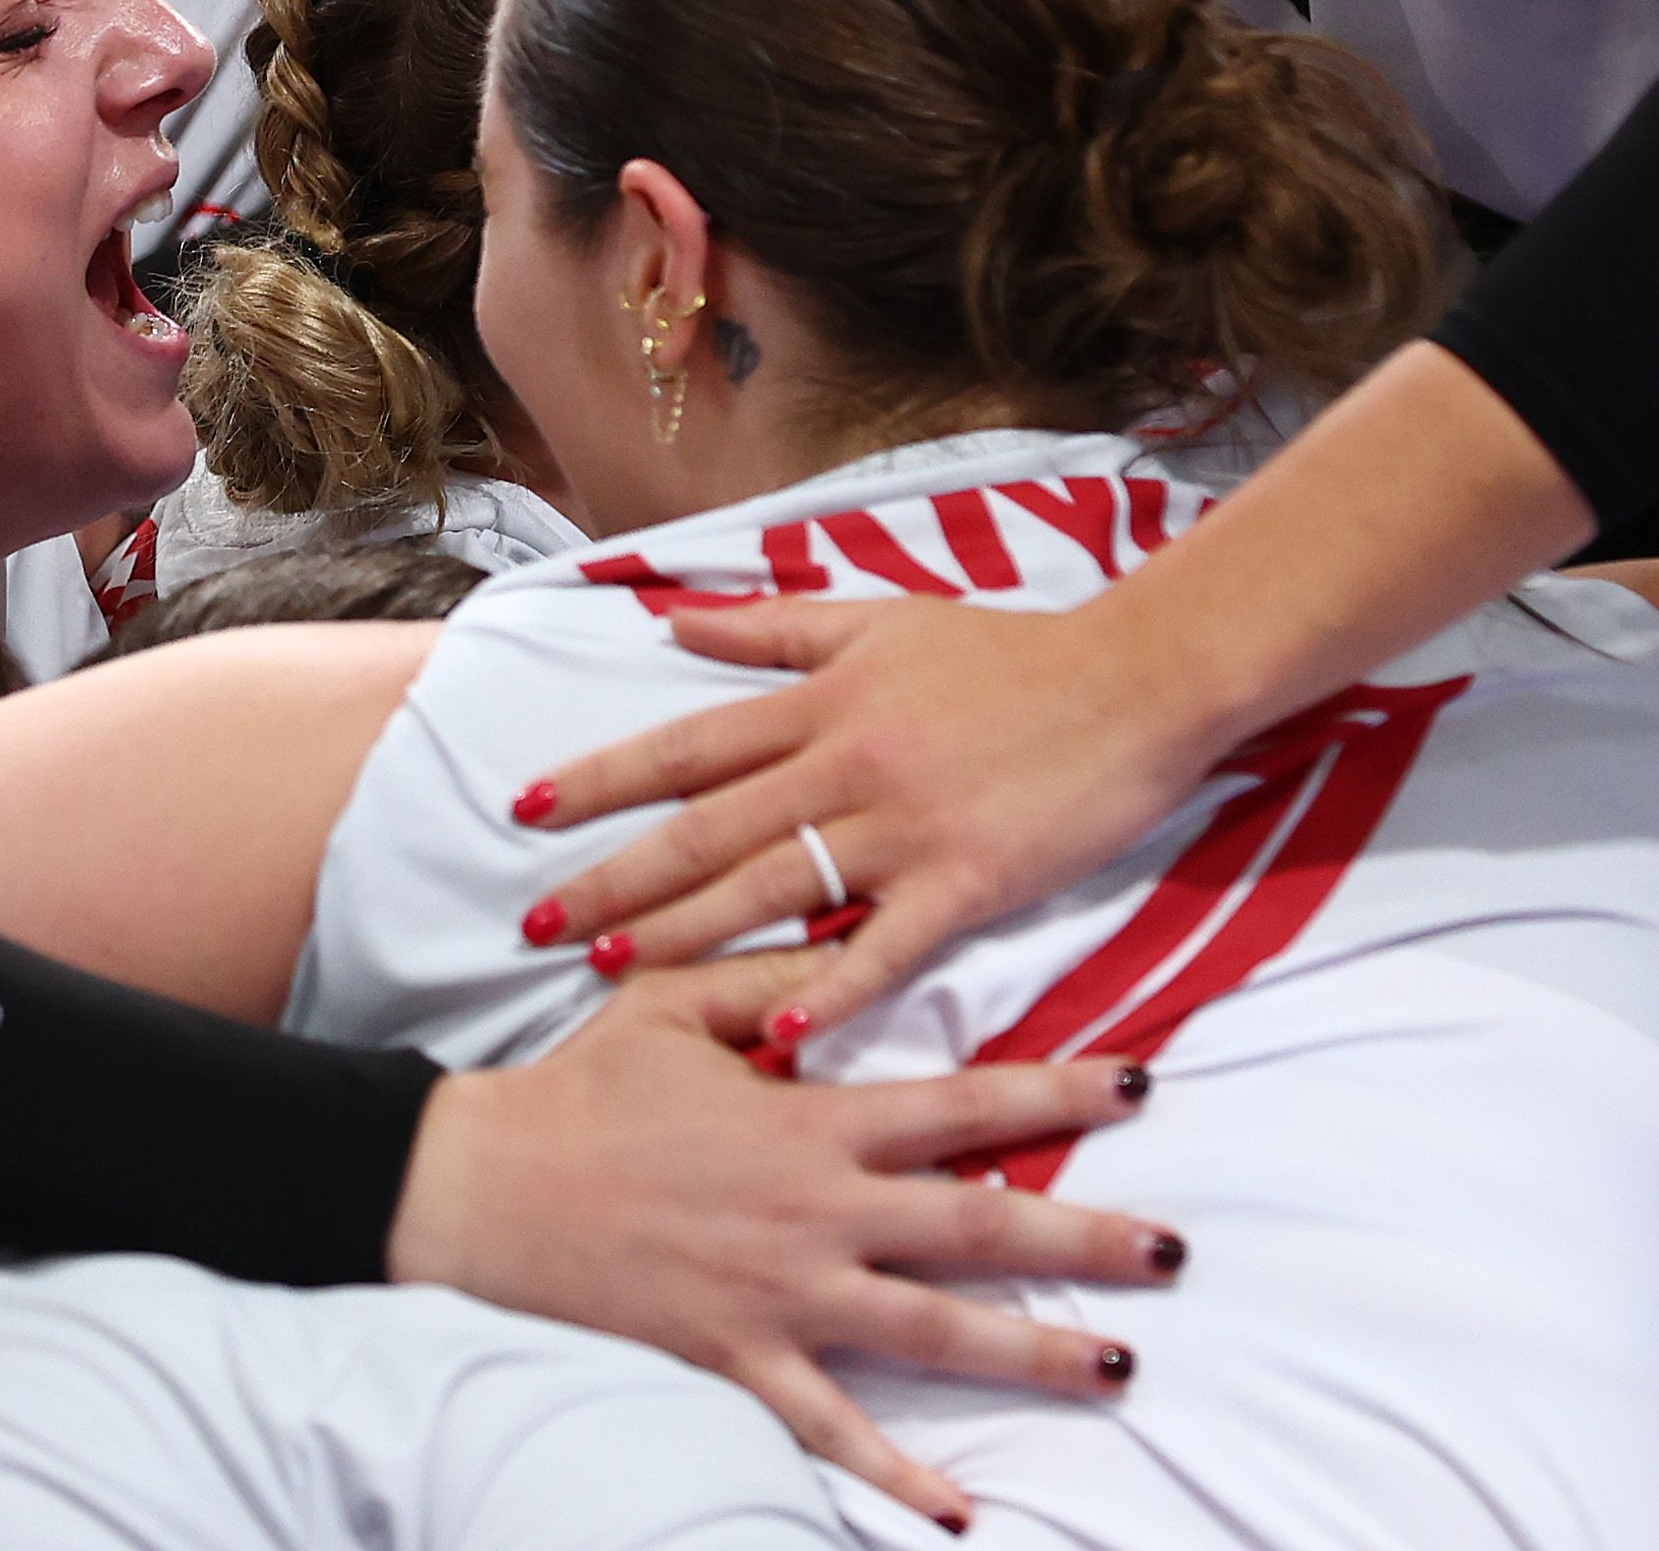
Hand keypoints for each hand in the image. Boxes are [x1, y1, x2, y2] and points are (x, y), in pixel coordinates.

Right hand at [390, 979, 1179, 1532]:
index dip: (1056, 1090)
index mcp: (807, 1118)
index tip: (1142, 1085)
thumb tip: (847, 942)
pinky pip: (830, 1430)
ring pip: (930, 1331)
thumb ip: (766, 975)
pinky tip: (959, 1512)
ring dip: (1030, 1353)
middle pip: (976, 1226)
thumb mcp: (670, 1003)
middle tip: (1176, 1251)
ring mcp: (781, 1295)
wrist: (480, 1185)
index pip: (961, 1104)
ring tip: (1118, 1369)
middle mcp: (815, 1211)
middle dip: (1086, 1237)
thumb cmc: (578, 1087)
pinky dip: (895, 1476)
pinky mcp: (737, 1359)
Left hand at [514, 593, 1221, 1046]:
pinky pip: (886, 948)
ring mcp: (905, 828)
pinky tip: (776, 1040)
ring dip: (686, 936)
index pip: (685, 745)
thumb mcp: (881, 619)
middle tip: (537, 921)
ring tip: (611, 971)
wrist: (1135, 681)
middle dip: (615, 877)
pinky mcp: (969, 882)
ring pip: (772, 890)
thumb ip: (772, 626)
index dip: (599, 778)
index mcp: (821, 701)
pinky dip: (830, 993)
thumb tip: (670, 622)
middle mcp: (845, 764)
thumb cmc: (1007, 652)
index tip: (524, 809)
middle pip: (706, 828)